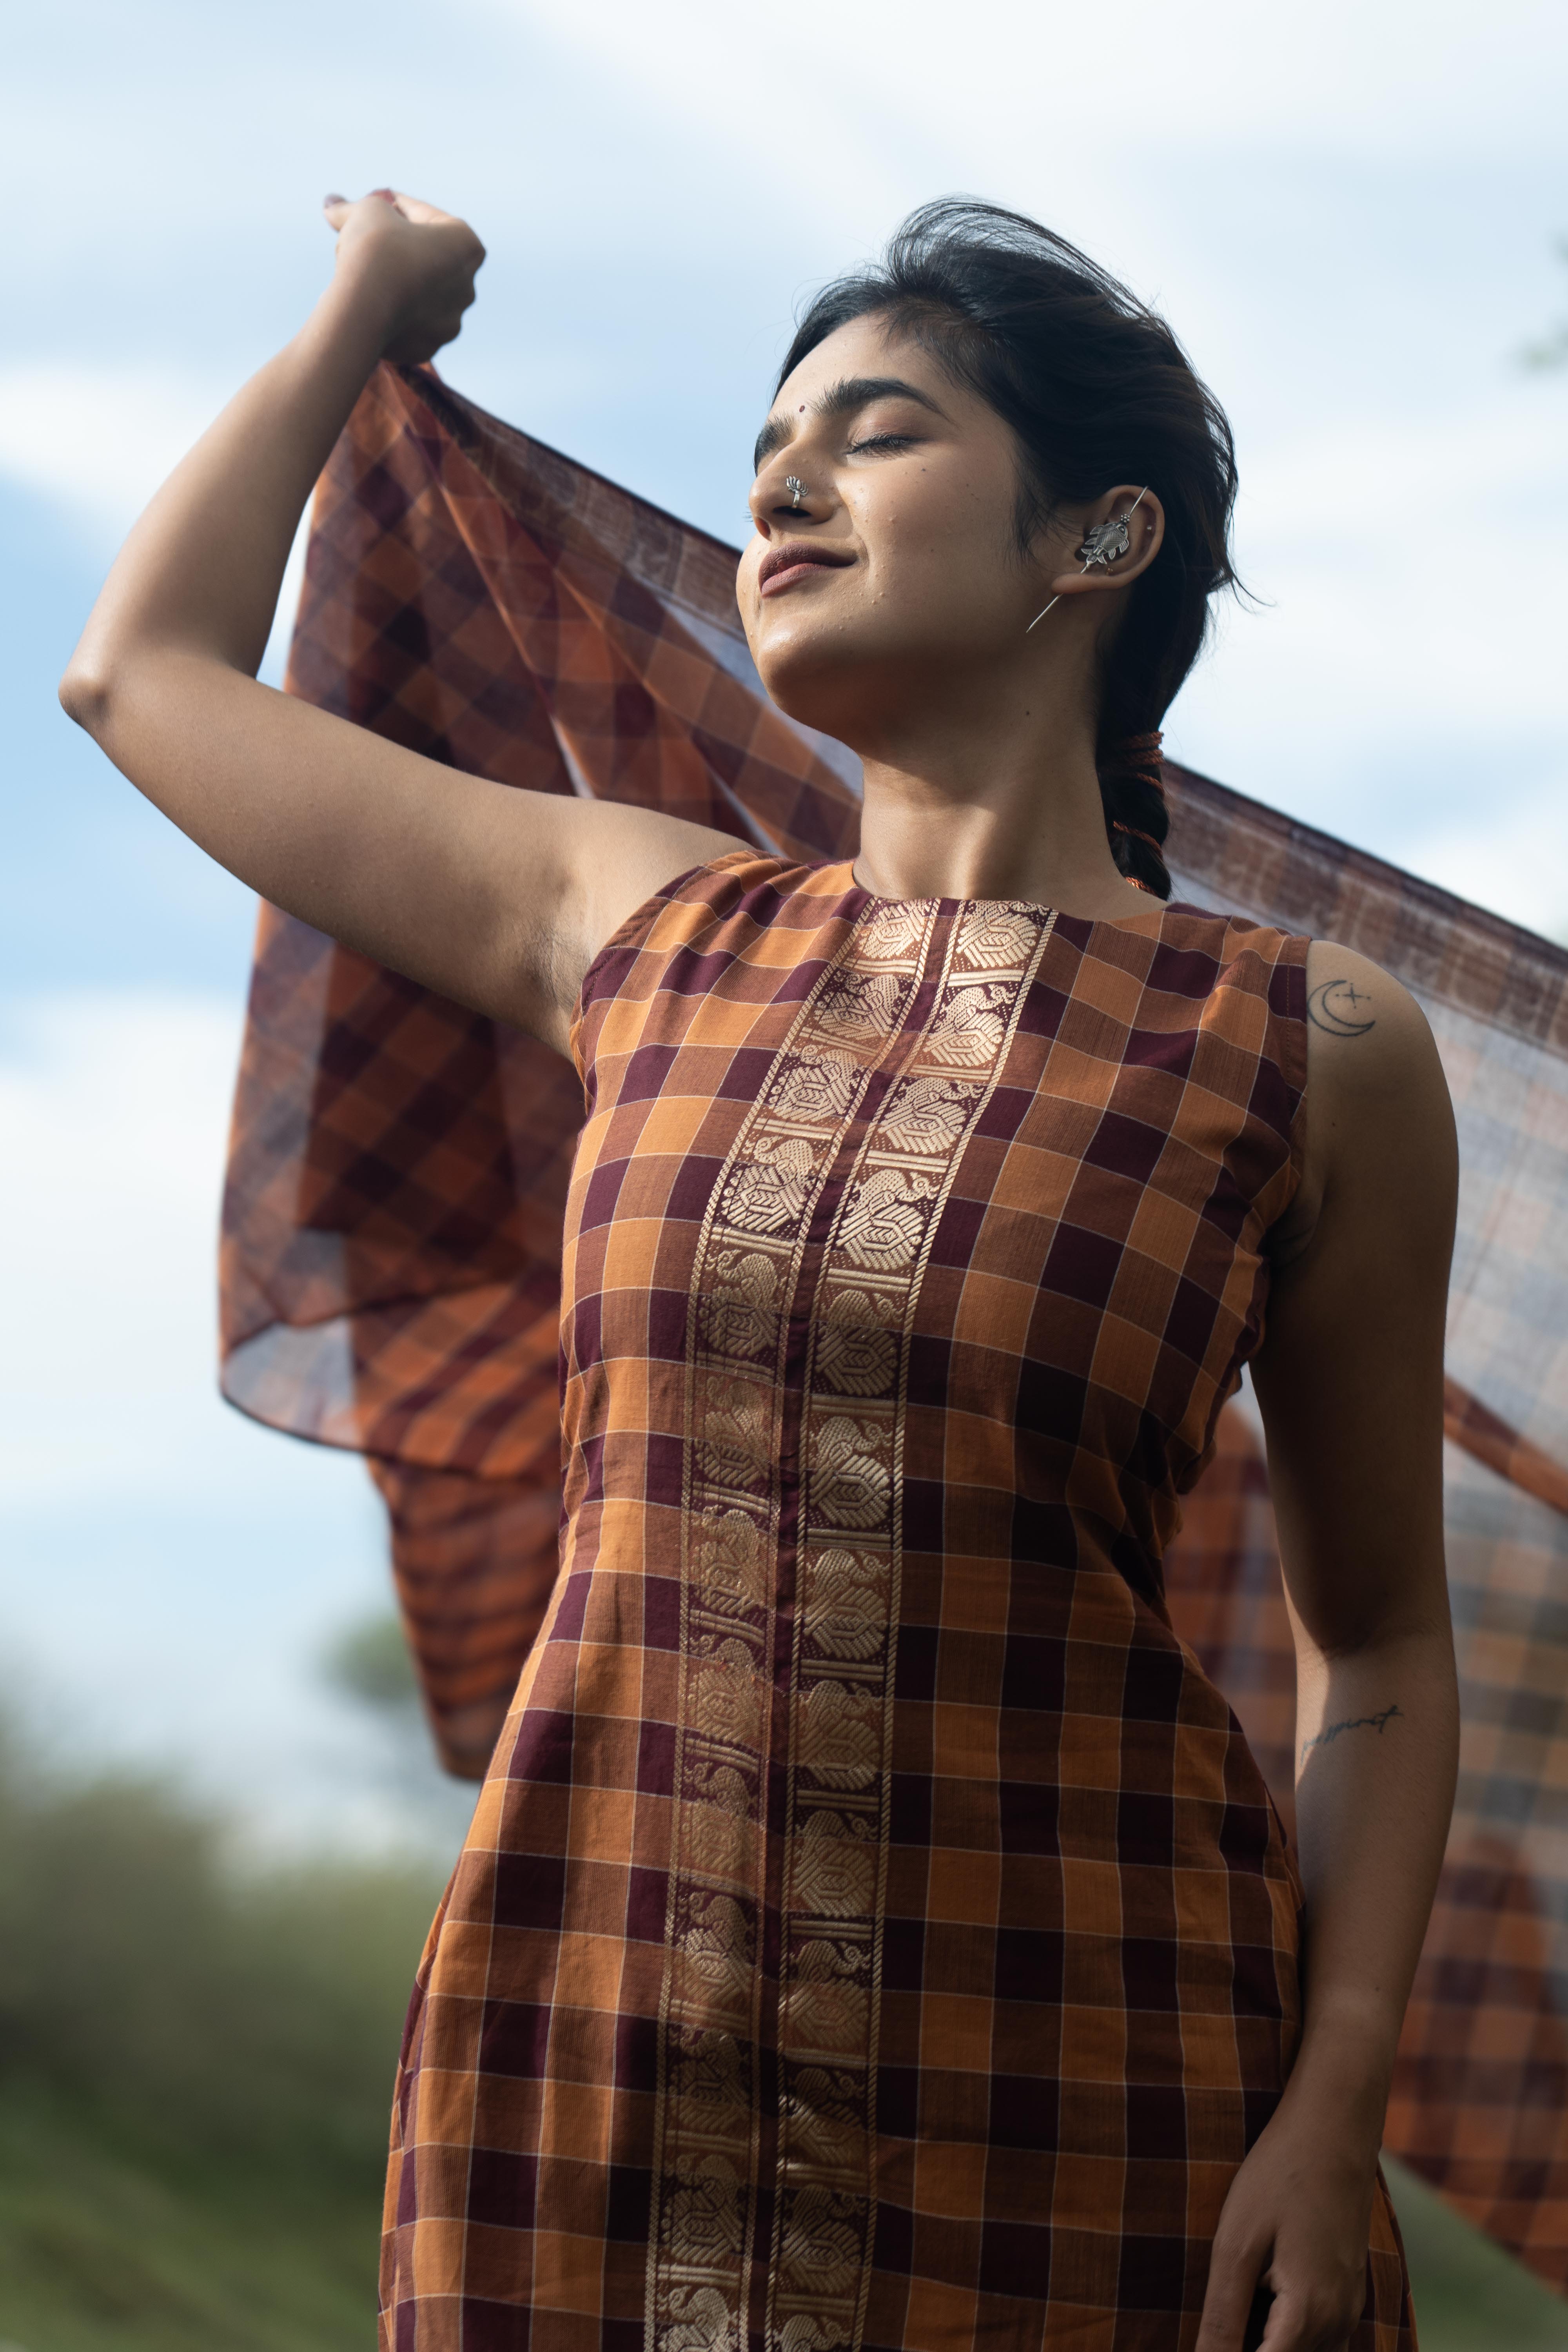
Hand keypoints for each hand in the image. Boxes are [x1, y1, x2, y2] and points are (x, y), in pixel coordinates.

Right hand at [322, 190, 484, 364]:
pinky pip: (409, 323)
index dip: (396, 205)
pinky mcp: (429, 348)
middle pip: (427, 257)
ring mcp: (451, 322)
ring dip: (398, 280)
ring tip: (367, 273)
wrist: (365, 312)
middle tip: (370, 239)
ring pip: (420, 293)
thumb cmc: (375, 251)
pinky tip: (371, 304)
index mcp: (467, 246)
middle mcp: (468, 287)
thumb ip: (352, 206)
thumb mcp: (365, 211)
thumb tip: (331, 203)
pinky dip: (393, 312)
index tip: (377, 205)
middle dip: (400, 246)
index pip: (426, 215)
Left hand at [1196, 2089, 1379, 2351]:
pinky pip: (1320, 2334)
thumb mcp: (1236, 2244)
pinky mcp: (1350, 2291)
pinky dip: (1287, 2330)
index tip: (1210, 2337)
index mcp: (1308, 2315)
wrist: (1334, 2127)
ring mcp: (1349, 2307)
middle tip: (1228, 2297)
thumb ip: (1223, 2317)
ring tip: (1241, 2295)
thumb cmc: (1279, 2176)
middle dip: (1246, 2343)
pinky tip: (1260, 2294)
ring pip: (1305, 2351)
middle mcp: (1338, 2322)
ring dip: (1269, 2337)